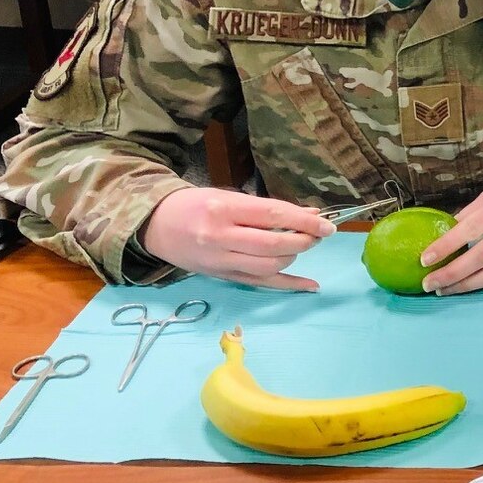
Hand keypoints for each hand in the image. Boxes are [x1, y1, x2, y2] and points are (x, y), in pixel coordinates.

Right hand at [140, 188, 333, 291]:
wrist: (155, 225)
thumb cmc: (195, 205)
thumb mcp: (230, 197)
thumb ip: (268, 208)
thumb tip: (310, 214)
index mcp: (223, 210)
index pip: (273, 216)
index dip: (305, 221)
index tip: (328, 224)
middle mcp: (221, 238)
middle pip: (274, 245)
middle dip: (304, 240)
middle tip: (318, 234)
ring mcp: (220, 261)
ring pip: (269, 267)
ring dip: (294, 257)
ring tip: (302, 245)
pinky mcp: (222, 277)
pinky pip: (261, 284)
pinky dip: (288, 285)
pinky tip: (310, 285)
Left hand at [419, 170, 482, 294]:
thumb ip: (476, 211)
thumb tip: (446, 231)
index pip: (471, 226)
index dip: (446, 245)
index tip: (425, 259)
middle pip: (482, 254)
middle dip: (453, 272)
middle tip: (429, 283)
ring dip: (468, 284)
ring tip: (445, 290)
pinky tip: (470, 284)